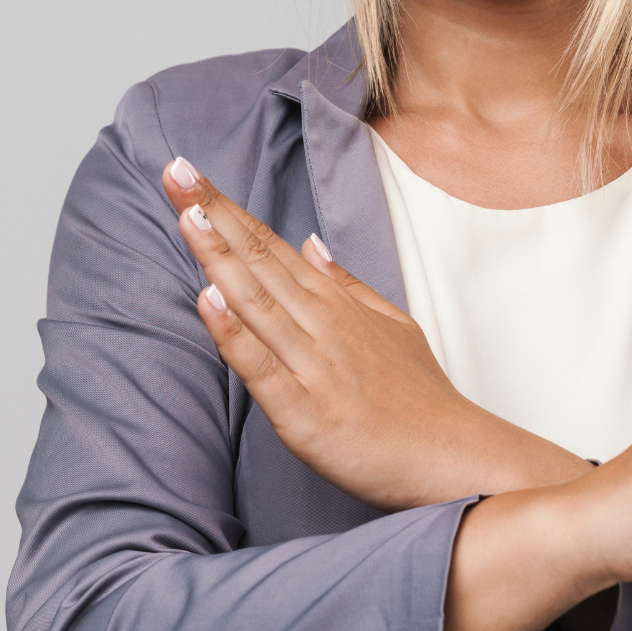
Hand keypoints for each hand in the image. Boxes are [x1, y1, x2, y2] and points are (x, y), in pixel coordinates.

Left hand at [160, 156, 593, 511]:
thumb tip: (310, 242)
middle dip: (213, 214)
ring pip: (256, 302)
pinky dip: (234, 333)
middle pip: (257, 260)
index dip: (227, 209)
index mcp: (334, 305)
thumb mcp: (391, 326)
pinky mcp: (305, 412)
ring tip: (187, 213)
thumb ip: (345, 284)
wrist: (456, 460)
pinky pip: (263, 367)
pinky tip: (208, 299)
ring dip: (219, 256)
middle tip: (175, 170)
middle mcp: (321, 325)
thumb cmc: (421, 400)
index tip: (189, 173)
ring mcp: (313, 365)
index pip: (270, 245)